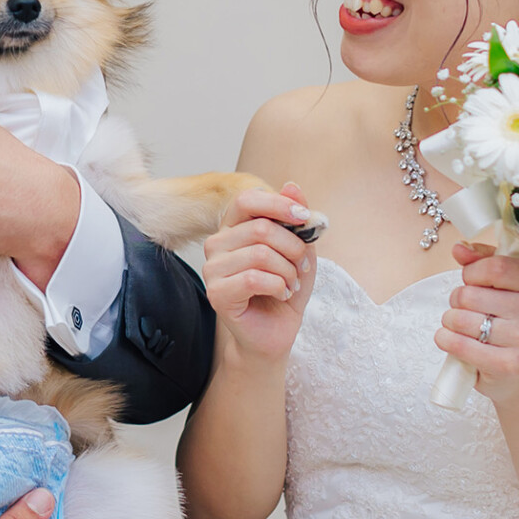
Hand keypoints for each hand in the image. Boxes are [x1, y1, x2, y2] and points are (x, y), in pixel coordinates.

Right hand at [201, 184, 317, 362]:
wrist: (274, 333)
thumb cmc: (283, 290)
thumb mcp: (299, 251)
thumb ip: (296, 220)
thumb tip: (292, 185)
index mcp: (233, 228)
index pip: (247, 199)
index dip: (279, 204)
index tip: (305, 218)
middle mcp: (217, 244)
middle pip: (262, 228)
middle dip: (294, 249)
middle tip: (302, 268)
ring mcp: (213, 269)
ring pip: (260, 254)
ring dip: (288, 271)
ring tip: (291, 284)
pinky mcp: (216, 293)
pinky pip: (254, 278)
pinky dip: (278, 286)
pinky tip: (281, 293)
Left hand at [435, 241, 518, 407]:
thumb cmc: (512, 324)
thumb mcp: (506, 287)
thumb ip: (484, 261)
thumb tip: (460, 248)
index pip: (494, 266)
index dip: (472, 273)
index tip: (474, 281)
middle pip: (470, 293)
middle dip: (458, 299)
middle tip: (470, 309)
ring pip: (460, 317)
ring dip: (451, 321)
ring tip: (466, 327)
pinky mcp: (507, 364)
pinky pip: (458, 344)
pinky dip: (446, 340)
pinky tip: (455, 341)